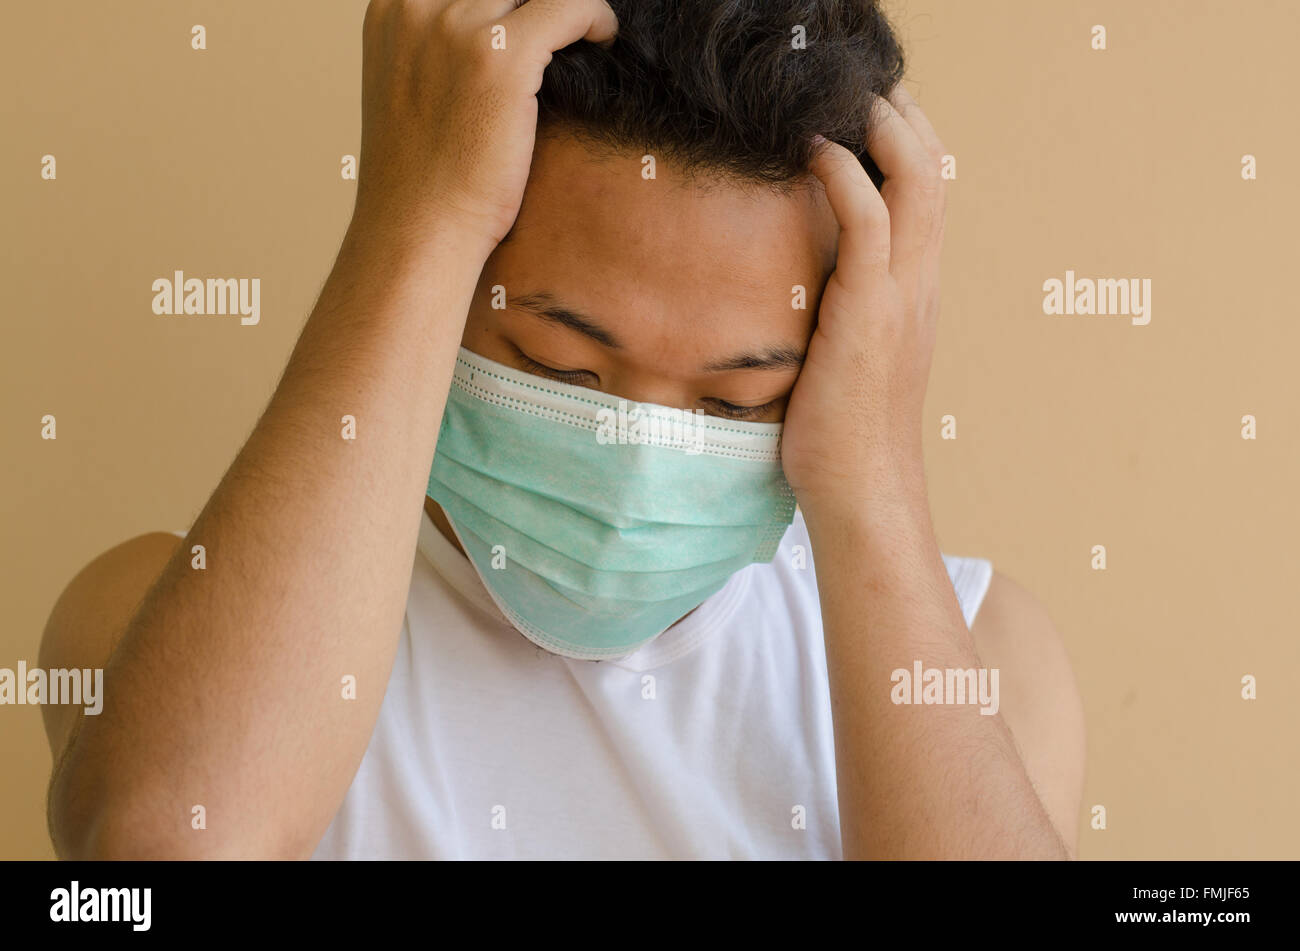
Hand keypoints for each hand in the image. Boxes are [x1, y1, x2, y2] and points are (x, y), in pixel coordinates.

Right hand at [351, 0, 617, 254]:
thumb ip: (441, 44)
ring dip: (568, 4)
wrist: (419, 234)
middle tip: (563, 24)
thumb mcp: (414, 89)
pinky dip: (595, 16)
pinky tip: (603, 40)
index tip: (536, 16)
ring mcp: (456, 28)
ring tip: (585, 30)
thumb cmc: (425, 179)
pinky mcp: (501, 58)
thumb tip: (502, 29)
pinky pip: (573, 4)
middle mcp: (417, 5)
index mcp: (393, 7)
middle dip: (539, 2)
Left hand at [781, 83, 948, 515]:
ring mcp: (903, 296)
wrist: (861, 490)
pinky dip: (847, 176)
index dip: (906, 138)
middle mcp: (921, 282)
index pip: (927, 191)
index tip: (868, 103)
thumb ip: (839, 307)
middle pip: (933, 168)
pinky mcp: (870, 314)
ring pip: (916, 181)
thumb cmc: (842, 430)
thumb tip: (800, 282)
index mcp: (917, 289)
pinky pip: (871, 224)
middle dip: (901, 111)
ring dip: (882, 124)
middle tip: (859, 76)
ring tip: (842, 92)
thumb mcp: (846, 352)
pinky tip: (815, 149)